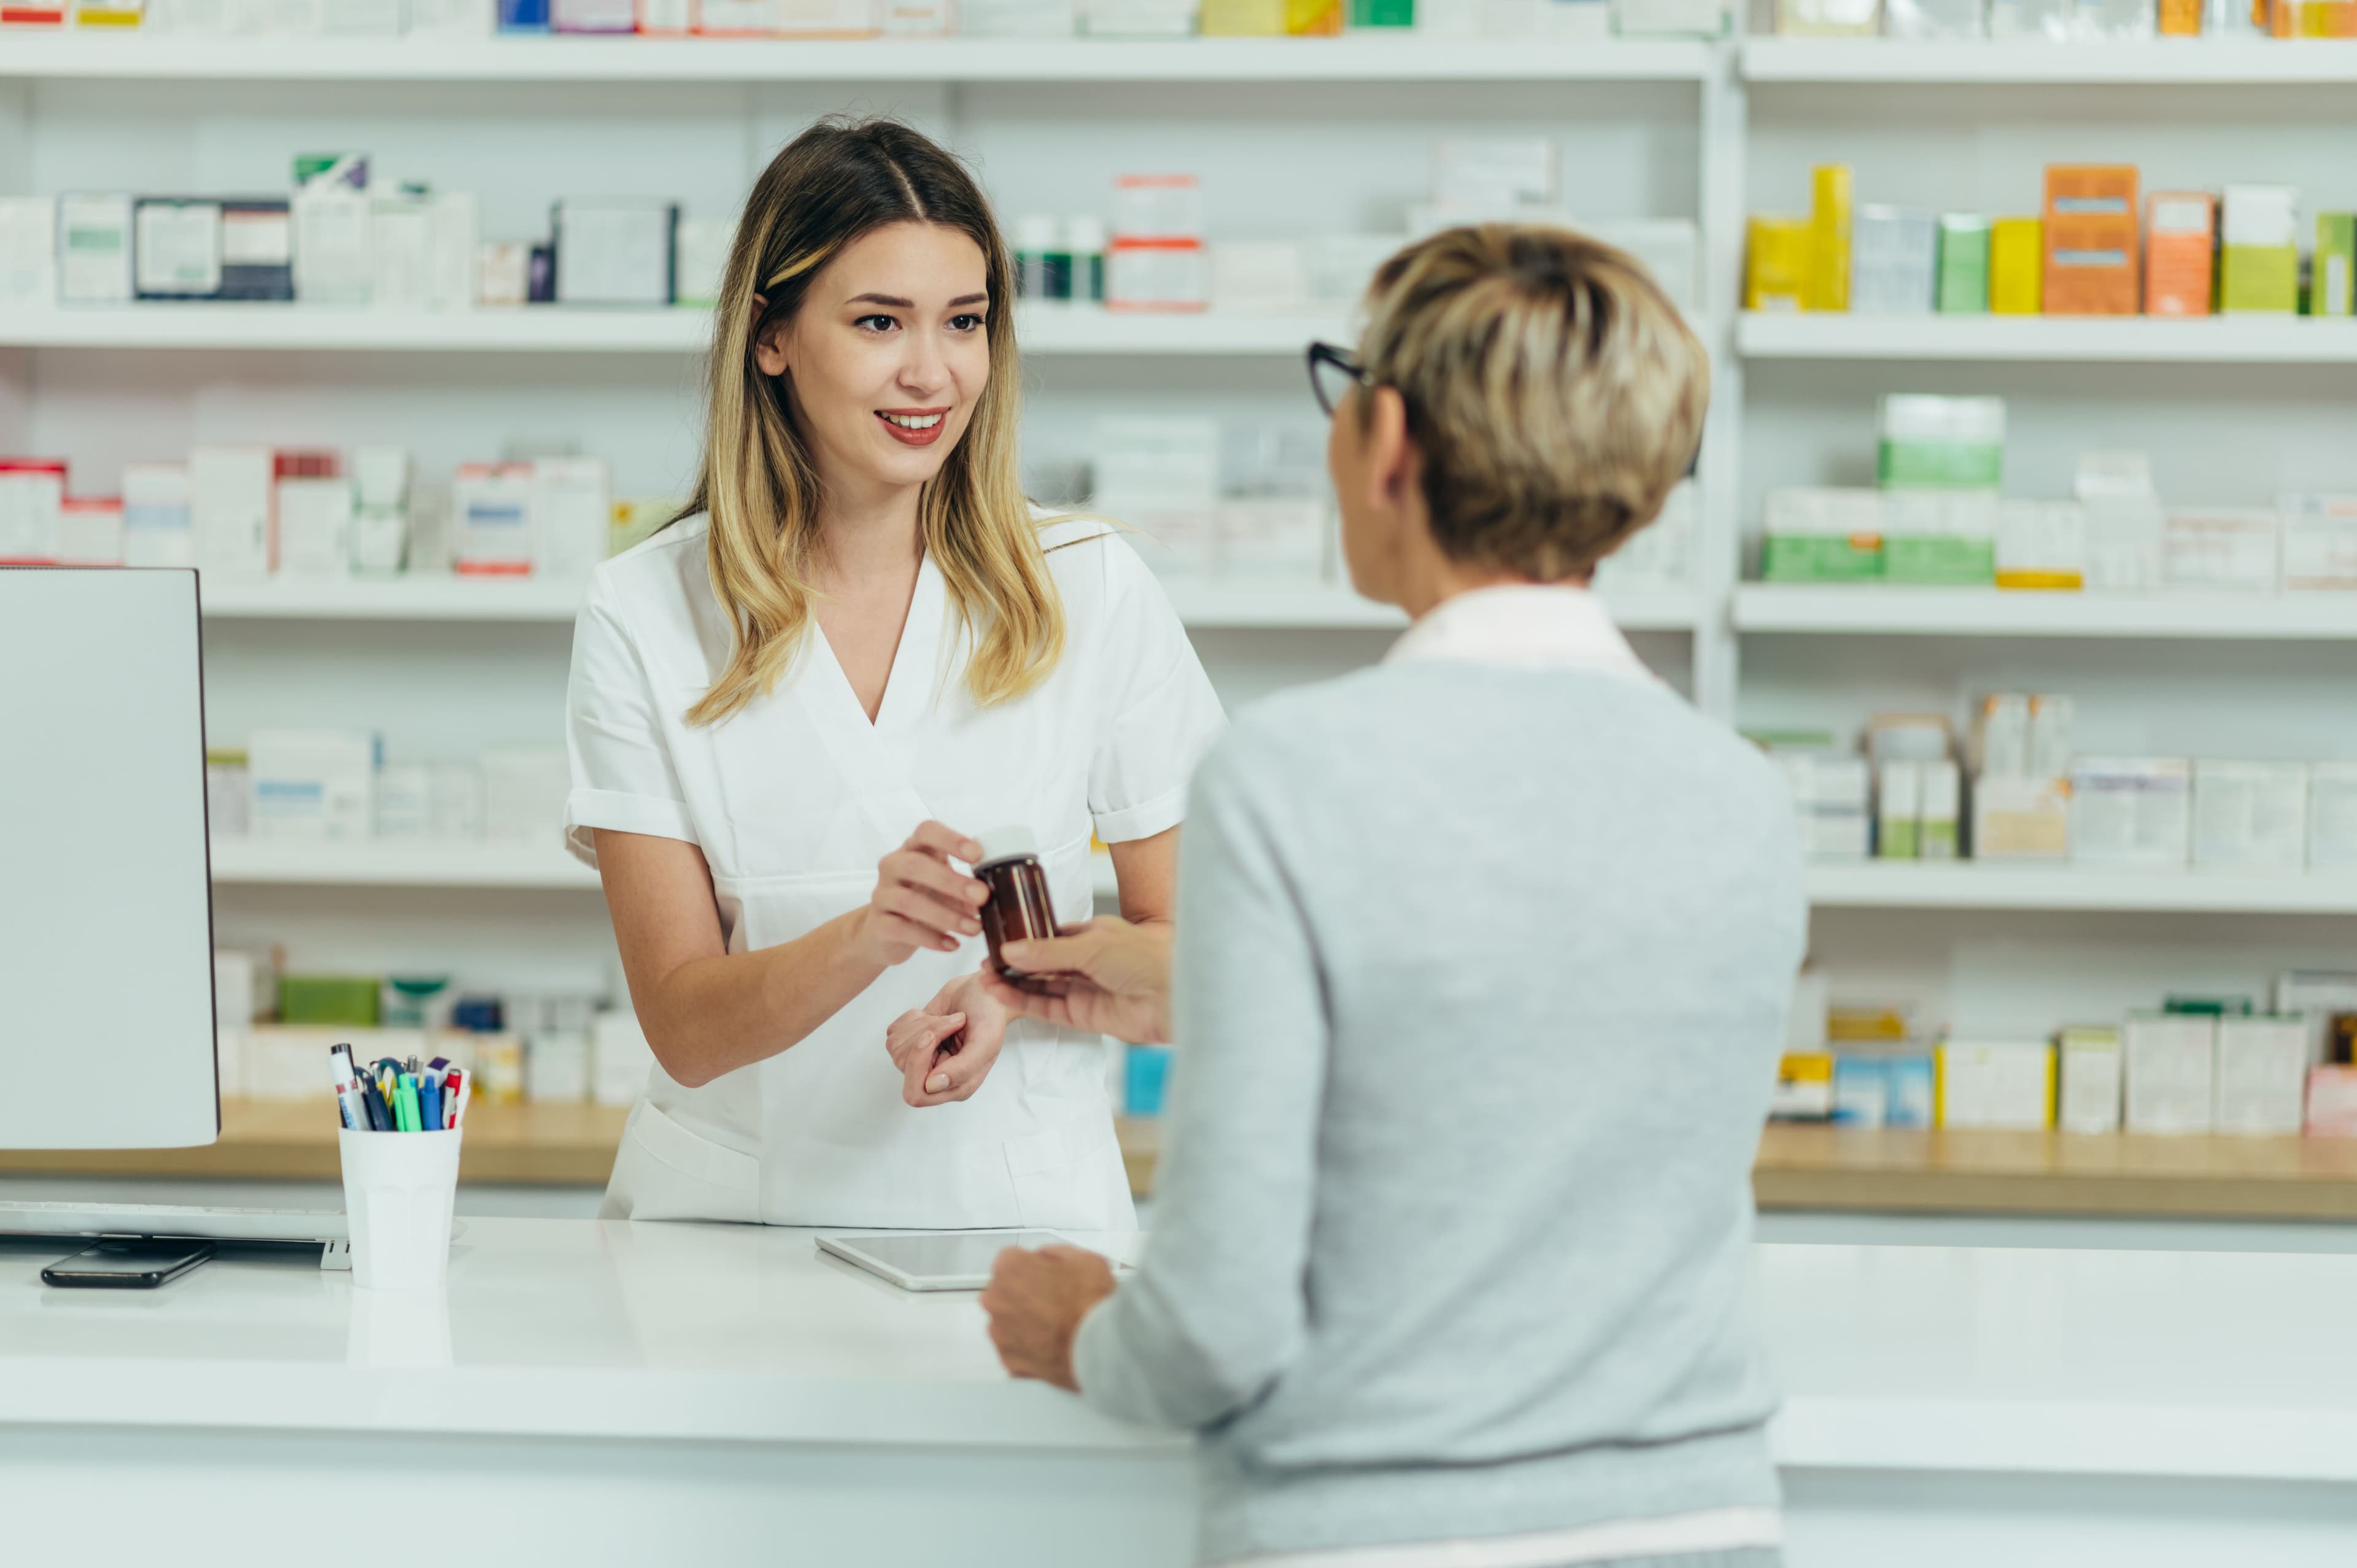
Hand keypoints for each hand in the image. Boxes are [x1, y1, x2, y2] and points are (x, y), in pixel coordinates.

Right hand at [854, 821, 988, 968]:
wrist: (883, 933)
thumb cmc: (922, 900)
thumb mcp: (944, 888)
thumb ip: (967, 887)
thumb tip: (998, 895)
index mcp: (913, 849)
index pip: (926, 832)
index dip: (950, 839)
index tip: (977, 854)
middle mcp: (893, 867)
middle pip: (915, 865)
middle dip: (951, 881)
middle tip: (982, 896)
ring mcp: (882, 895)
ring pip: (908, 901)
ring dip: (946, 915)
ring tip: (974, 928)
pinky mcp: (877, 924)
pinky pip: (901, 929)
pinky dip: (930, 938)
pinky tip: (952, 944)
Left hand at [885, 971, 1008, 1107]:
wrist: (984, 991)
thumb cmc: (989, 1016)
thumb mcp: (985, 1042)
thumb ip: (963, 1069)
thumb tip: (931, 1087)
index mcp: (956, 1087)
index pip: (917, 1094)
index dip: (919, 1064)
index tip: (931, 1036)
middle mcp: (935, 1077)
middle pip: (903, 1067)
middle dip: (918, 1039)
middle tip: (940, 1022)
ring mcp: (920, 1059)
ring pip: (896, 1048)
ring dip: (920, 1024)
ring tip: (945, 1018)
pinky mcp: (910, 1041)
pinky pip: (894, 1033)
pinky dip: (912, 1018)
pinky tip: (933, 1016)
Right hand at [978, 919, 1173, 1044]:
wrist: (1175, 997)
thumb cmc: (1147, 960)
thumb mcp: (1092, 945)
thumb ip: (1048, 950)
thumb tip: (1011, 949)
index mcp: (1094, 936)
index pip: (1051, 937)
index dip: (1025, 940)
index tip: (998, 940)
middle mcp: (1088, 963)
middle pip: (1042, 963)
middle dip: (1014, 964)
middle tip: (985, 962)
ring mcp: (1085, 990)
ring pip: (1041, 986)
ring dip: (1013, 984)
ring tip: (985, 978)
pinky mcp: (1084, 1016)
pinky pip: (1047, 1008)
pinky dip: (1024, 1002)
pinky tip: (1002, 994)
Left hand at [981, 1244, 1117, 1390]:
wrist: (1100, 1348)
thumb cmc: (1090, 1304)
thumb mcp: (1084, 1259)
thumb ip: (1056, 1254)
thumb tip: (1047, 1258)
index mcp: (1010, 1269)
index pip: (1012, 1259)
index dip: (1033, 1266)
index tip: (1047, 1275)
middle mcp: (997, 1300)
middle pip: (1005, 1291)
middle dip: (1024, 1294)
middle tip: (1054, 1301)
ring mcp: (1000, 1334)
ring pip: (1007, 1322)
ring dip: (1024, 1322)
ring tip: (1055, 1327)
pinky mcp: (1009, 1362)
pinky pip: (1015, 1349)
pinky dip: (1028, 1348)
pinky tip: (1052, 1346)